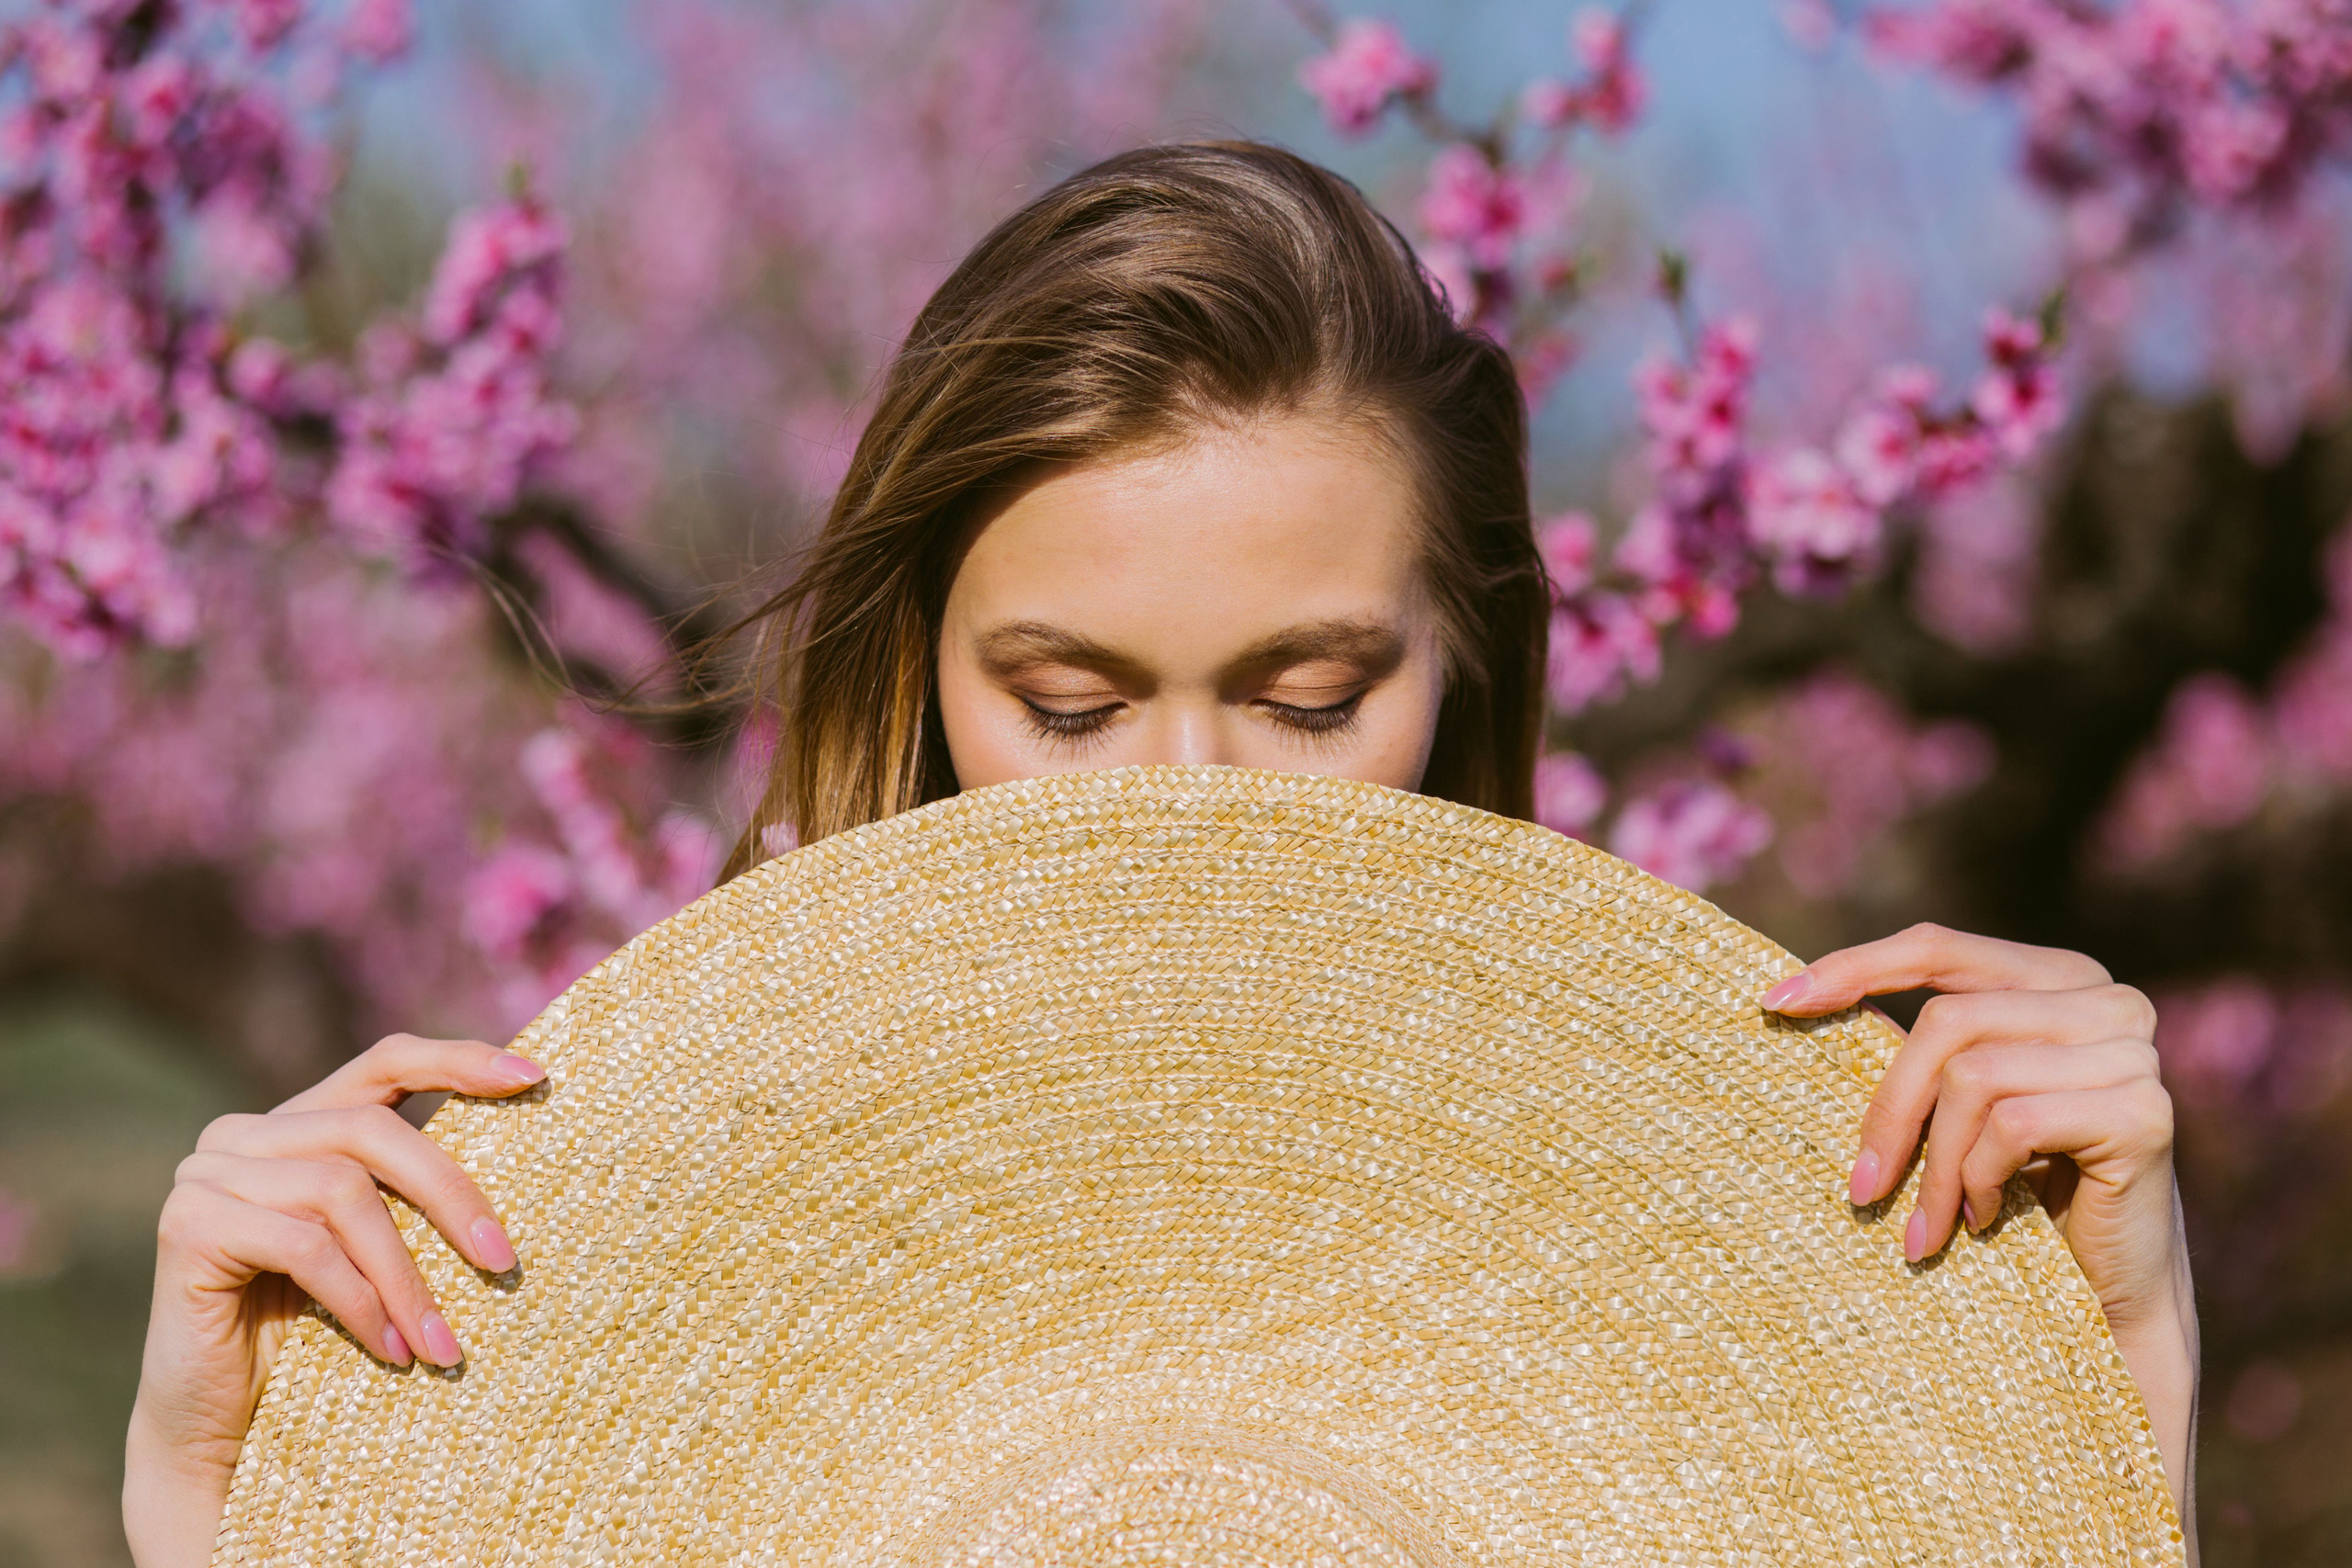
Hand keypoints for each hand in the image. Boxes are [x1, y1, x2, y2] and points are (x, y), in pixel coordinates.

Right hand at [122, 1034, 542, 1567]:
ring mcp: (207, 1172)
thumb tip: (525, 1130)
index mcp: (297, 1122)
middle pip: (372, 1129)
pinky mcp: (190, 1224)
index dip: (458, 1060)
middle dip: (450, 1194)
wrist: (219, 1427)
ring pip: (343, 1192)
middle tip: (504, 1262)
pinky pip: (305, 1247)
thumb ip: (408, 1191)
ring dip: (405, 1276)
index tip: (534, 1077)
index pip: (386, 1060)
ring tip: (442, 1344)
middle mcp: (243, 1132)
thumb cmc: (314, 1335)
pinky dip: (360, 1302)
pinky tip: (392, 1353)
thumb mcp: (375, 1248)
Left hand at [1761, 924, 2198, 1519]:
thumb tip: (1796, 998)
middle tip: (1861, 1189)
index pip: (1937, 946)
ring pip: (1974, 1076)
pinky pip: (2014, 1124)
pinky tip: (1983, 1221)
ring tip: (1925, 1227)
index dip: (1853, 968)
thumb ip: (1923, 1049)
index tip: (1774, 1005)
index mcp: (2060, 978)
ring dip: (1933, 1167)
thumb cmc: (2023, 1194)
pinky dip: (1979, 1179)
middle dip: (1890, 1110)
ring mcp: (2133, 1052)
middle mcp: (2107, 999)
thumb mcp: (1964, 1106)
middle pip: (1947, 1019)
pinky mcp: (2143, 1113)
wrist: (2115, 1295)